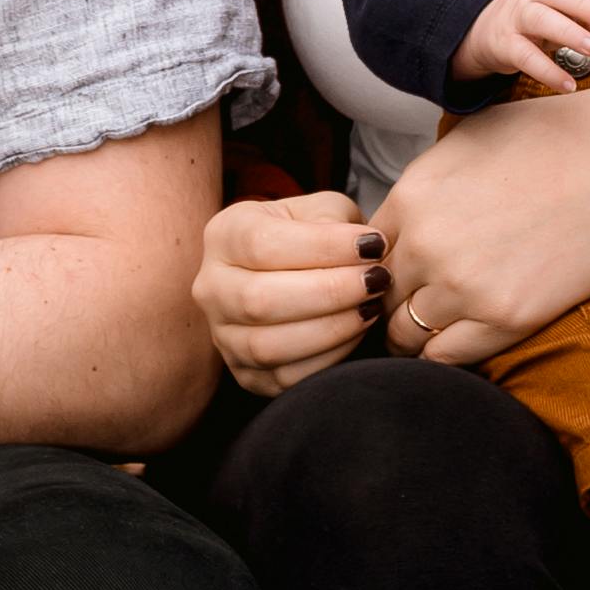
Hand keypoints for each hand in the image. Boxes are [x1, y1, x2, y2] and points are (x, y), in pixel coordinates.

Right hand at [193, 186, 386, 399]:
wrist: (293, 273)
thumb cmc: (310, 238)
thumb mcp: (320, 210)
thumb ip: (334, 220)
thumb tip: (364, 247)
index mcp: (224, 235)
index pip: (262, 244)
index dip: (323, 247)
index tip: (373, 246)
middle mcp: (212, 287)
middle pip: (259, 300)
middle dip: (329, 292)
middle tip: (377, 280)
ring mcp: (223, 335)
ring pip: (267, 346)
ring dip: (330, 329)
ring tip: (371, 307)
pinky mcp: (246, 373)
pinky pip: (284, 378)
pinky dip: (328, 359)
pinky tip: (357, 333)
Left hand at [368, 79, 589, 370]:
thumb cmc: (550, 143)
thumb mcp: (465, 141)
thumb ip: (421, 185)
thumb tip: (398, 219)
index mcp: (411, 197)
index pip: (362, 254)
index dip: (378, 266)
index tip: (397, 273)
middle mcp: (425, 244)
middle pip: (377, 296)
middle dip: (390, 302)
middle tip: (414, 306)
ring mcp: (462, 286)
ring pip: (404, 333)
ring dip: (416, 332)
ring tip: (440, 326)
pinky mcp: (504, 318)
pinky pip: (444, 358)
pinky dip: (445, 353)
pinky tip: (464, 338)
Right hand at [452, 0, 589, 93]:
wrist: (484, 31)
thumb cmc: (532, 19)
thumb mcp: (557, 9)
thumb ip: (583, 17)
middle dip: (584, 5)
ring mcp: (516, 18)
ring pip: (540, 19)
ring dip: (570, 32)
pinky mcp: (505, 46)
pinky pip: (526, 57)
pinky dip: (549, 72)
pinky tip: (568, 84)